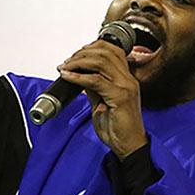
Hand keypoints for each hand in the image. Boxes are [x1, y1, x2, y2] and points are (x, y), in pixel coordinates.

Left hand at [57, 40, 147, 158]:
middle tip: (67, 62)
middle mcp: (128, 79)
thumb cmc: (119, 129)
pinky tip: (68, 77)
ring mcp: (126, 87)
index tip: (75, 55)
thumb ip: (94, 87)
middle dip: (82, 53)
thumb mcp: (102, 102)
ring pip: (100, 61)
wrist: (130, 147)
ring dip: (78, 62)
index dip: (92, 47)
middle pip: (105, 52)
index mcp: (126, 79)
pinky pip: (95, 80)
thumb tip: (80, 75)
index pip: (112, 50)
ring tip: (65, 67)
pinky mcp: (120, 97)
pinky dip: (78, 77)